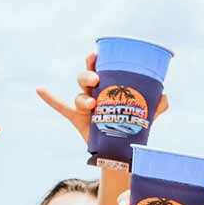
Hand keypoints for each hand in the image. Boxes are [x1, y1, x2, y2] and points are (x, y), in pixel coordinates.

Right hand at [36, 52, 169, 144]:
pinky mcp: (77, 119)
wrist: (121, 150)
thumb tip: (164, 97)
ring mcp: (84, 106)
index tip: (95, 55)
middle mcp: (94, 92)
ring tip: (92, 105)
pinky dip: (49, 98)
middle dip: (87, 76)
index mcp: (108, 85)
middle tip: (96, 81)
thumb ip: (157, 105)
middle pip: (84, 77)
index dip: (95, 59)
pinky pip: (60, 107)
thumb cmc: (132, 124)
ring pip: (78, 95)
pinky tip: (39, 89)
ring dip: (82, 98)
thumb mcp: (147, 114)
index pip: (99, 66)